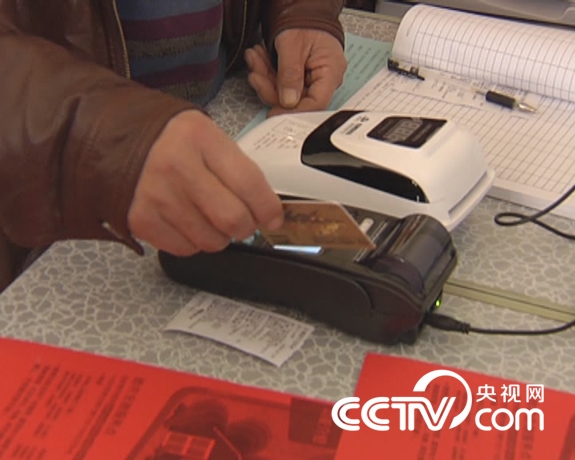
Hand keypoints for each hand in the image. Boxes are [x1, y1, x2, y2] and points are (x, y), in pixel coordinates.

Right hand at [128, 110, 283, 255]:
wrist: (105, 139)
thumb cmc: (163, 138)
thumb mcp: (202, 133)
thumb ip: (233, 165)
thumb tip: (263, 207)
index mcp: (199, 138)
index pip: (249, 182)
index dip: (268, 207)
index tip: (274, 217)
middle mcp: (177, 167)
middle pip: (232, 219)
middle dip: (246, 227)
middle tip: (243, 222)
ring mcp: (156, 196)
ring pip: (211, 240)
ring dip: (219, 237)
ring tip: (209, 218)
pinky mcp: (140, 220)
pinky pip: (185, 249)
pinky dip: (193, 243)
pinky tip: (186, 222)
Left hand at [245, 29, 346, 115]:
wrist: (304, 9)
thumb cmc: (306, 21)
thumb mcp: (294, 45)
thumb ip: (290, 74)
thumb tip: (288, 101)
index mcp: (330, 73)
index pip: (315, 104)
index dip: (294, 112)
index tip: (275, 113)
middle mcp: (323, 80)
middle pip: (296, 101)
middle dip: (270, 87)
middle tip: (255, 74)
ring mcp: (310, 80)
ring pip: (284, 93)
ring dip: (265, 78)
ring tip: (255, 59)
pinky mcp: (298, 79)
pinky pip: (280, 84)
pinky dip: (267, 73)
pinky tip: (259, 59)